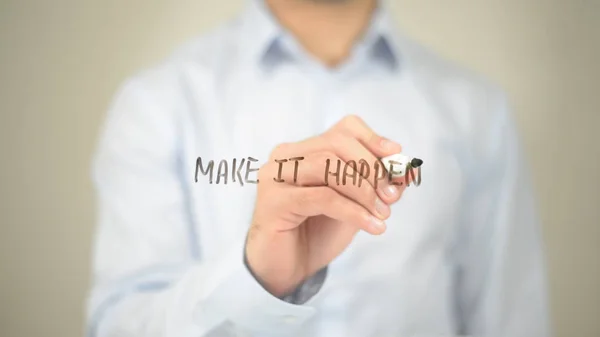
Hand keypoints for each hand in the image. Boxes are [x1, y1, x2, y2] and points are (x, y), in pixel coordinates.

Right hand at [245, 115, 407, 296]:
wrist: (287, 270)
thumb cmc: (317, 233)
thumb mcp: (355, 204)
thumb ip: (377, 185)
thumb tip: (407, 170)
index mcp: (304, 150)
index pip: (342, 129)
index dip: (372, 139)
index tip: (396, 157)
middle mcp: (285, 157)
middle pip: (336, 143)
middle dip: (371, 168)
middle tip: (391, 196)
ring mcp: (275, 176)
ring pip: (327, 165)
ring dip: (363, 189)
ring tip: (382, 214)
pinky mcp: (273, 201)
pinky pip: (321, 197)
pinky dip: (353, 210)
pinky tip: (371, 225)